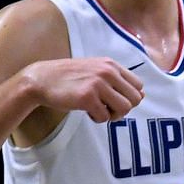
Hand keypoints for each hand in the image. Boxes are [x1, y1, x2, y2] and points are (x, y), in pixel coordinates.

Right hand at [20, 56, 143, 123]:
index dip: (129, 97)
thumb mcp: (95, 70)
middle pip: (135, 99)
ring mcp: (98, 84)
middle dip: (123, 109)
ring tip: (99, 110)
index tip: (114, 100)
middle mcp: (107, 72)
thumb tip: (141, 96)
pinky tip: (86, 111)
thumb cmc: (70, 77)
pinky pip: (105, 117)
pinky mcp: (87, 98)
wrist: (42, 79)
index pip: (138, 86)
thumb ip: (116, 80)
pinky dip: (97, 118)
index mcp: (111, 65)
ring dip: (113, 115)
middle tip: (108, 109)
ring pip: (124, 109)